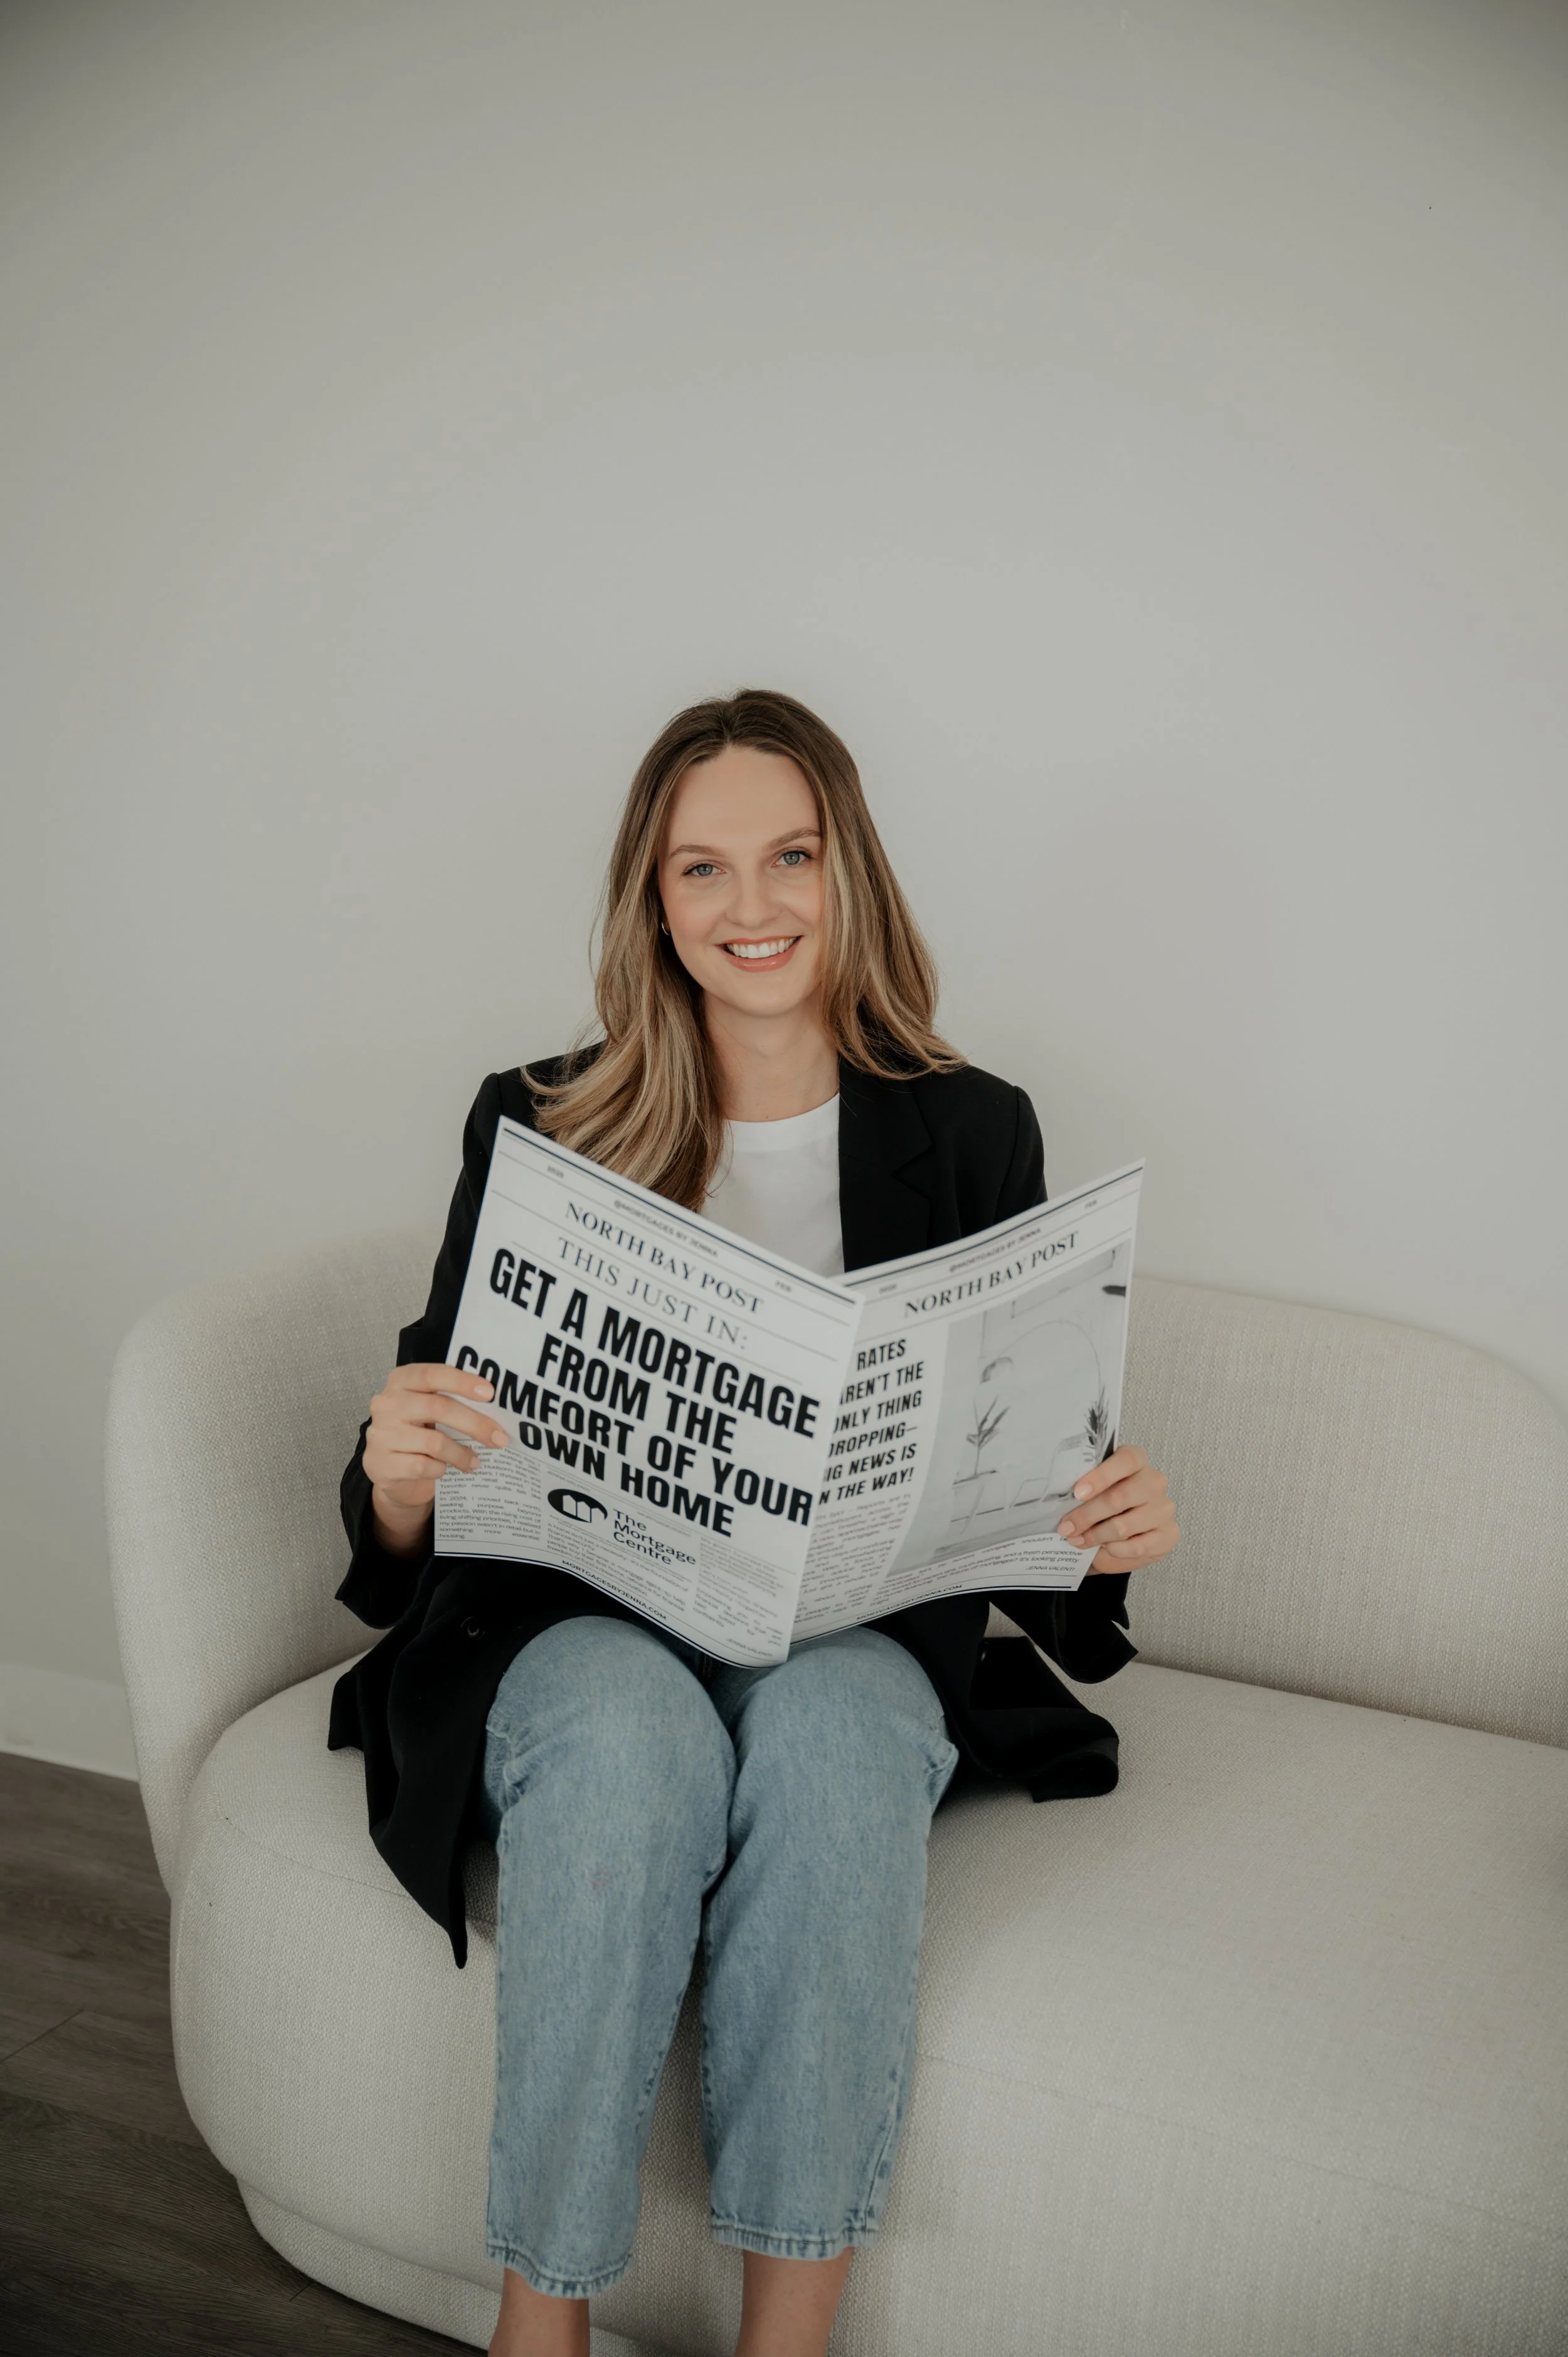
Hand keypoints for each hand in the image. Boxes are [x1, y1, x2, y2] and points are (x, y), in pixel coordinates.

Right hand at [364, 1363, 508, 1553]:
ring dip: (461, 1454)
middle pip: (438, 1408)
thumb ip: (451, 1401)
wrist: (390, 1471)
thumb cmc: (418, 1433)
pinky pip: (422, 1466)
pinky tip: (445, 1470)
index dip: (462, 1382)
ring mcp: (381, 1434)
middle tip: (500, 1438)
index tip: (489, 1393)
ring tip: (475, 1462)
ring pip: (434, 1442)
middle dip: (475, 1423)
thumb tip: (495, 1409)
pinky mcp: (381, 1464)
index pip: (432, 1374)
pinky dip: (440, 1470)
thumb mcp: (430, 1410)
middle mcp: (386, 1403)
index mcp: (401, 1381)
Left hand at [1057, 1444, 1177, 1575]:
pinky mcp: (1169, 1534)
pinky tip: (1104, 1547)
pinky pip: (1137, 1547)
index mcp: (1136, 1460)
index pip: (1124, 1461)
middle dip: (1086, 1516)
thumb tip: (1061, 1506)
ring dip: (1096, 1536)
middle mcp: (1154, 1481)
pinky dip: (1114, 1550)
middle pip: (1118, 1498)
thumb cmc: (1106, 1506)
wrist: (1127, 1535)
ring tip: (1078, 1540)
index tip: (1077, 1493)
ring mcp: (1164, 1508)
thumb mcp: (1095, 1491)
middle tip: (1065, 1528)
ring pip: (1124, 1526)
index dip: (1099, 1477)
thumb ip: (1083, 1492)